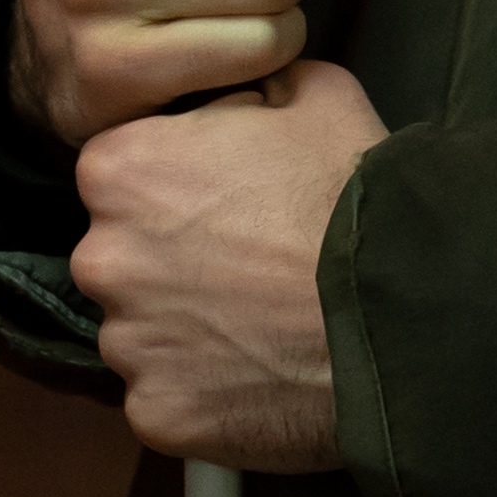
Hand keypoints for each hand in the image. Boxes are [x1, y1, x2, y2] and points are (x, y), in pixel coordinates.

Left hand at [74, 60, 386, 469]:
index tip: (225, 199)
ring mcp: (126, 344)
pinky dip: (201, 390)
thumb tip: (242, 96)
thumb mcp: (316, 93)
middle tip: (245, 263)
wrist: (394, 314)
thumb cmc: (349, 199)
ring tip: (256, 322)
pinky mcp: (155, 414)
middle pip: (122, 254)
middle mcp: (102, 257)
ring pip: (140, 331)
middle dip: (169, 259)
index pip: (121, 172)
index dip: (177, 183)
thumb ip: (254, 83)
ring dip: (183, 327)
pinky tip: (256, 370)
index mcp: (120, 169)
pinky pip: (165, 397)